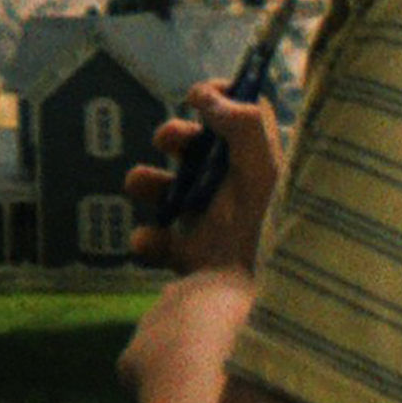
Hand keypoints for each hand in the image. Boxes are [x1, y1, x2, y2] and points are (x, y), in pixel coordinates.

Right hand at [124, 82, 283, 274]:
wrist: (251, 306)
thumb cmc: (264, 232)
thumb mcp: (264, 172)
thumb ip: (243, 125)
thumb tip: (208, 96)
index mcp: (263, 166)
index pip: (246, 120)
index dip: (223, 100)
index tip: (197, 96)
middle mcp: (240, 190)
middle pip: (202, 148)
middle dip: (176, 136)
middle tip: (167, 139)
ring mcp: (213, 224)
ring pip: (172, 191)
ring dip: (147, 181)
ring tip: (136, 182)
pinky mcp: (192, 259)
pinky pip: (160, 241)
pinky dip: (147, 238)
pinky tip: (148, 239)